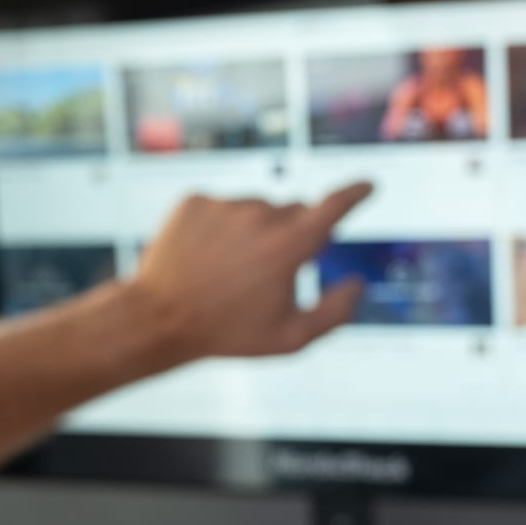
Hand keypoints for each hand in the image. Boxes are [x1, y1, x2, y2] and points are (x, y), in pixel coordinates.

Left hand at [129, 182, 371, 362]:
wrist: (158, 319)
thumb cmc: (226, 333)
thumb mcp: (289, 338)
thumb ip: (335, 313)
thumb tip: (357, 285)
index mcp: (289, 244)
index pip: (335, 206)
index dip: (356, 193)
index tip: (367, 186)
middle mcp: (259, 214)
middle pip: (293, 213)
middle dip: (292, 235)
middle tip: (268, 271)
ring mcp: (224, 205)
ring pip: (255, 210)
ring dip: (253, 231)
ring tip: (228, 270)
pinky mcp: (194, 201)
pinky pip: (220, 208)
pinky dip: (219, 227)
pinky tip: (205, 258)